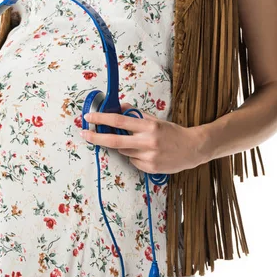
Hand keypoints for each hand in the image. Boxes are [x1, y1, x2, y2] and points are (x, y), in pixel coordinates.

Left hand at [79, 102, 209, 173]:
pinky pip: (132, 160)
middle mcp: (148, 142)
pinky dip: (133, 156)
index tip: (89, 117)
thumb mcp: (155, 120)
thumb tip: (118, 108)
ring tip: (138, 143)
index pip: (120, 121)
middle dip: (96, 138)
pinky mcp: (150, 168)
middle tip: (84, 134)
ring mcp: (148, 156)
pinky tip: (146, 153)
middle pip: (115, 141)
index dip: (102, 119)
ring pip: (123, 151)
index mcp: (149, 126)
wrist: (193, 148)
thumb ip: (136, 115)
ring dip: (122, 146)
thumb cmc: (172, 132)